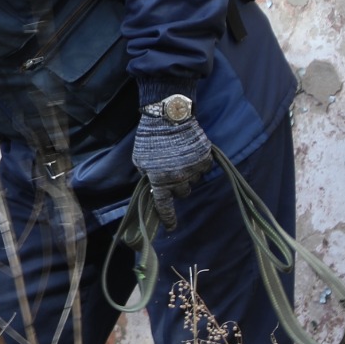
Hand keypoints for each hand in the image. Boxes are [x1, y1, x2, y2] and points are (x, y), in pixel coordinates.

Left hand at [133, 104, 213, 228]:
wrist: (168, 116)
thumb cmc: (150, 137)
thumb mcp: (140, 160)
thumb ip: (148, 175)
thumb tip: (153, 184)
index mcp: (160, 180)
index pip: (164, 206)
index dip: (168, 218)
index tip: (171, 227)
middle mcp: (178, 178)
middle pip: (182, 193)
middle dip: (177, 186)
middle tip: (173, 173)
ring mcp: (193, 169)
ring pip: (193, 180)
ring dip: (188, 174)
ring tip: (180, 157)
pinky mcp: (204, 159)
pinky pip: (203, 168)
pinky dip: (198, 163)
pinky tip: (190, 152)